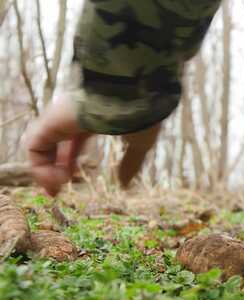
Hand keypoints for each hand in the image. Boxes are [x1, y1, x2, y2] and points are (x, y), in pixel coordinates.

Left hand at [26, 96, 160, 195]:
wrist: (135, 94)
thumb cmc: (141, 115)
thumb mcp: (139, 144)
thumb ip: (130, 163)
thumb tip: (125, 185)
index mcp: (93, 120)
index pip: (73, 142)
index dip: (69, 162)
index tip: (70, 181)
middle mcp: (73, 117)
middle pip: (55, 146)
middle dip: (52, 169)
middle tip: (56, 192)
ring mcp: (60, 118)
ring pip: (41, 147)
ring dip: (46, 171)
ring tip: (60, 187)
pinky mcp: (50, 122)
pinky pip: (34, 148)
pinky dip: (41, 167)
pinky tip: (60, 179)